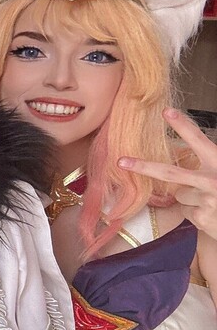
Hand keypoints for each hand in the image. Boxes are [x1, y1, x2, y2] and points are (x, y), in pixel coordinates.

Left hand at [119, 108, 216, 238]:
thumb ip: (204, 161)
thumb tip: (177, 150)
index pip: (198, 141)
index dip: (182, 126)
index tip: (166, 111)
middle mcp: (213, 180)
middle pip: (169, 173)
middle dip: (143, 167)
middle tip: (121, 162)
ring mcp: (207, 200)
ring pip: (179, 194)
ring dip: (189, 197)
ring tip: (210, 200)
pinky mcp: (202, 217)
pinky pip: (185, 210)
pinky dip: (194, 211)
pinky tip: (209, 212)